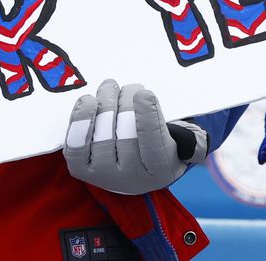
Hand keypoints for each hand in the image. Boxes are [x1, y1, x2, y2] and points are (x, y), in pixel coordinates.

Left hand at [63, 79, 206, 195]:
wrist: (133, 168)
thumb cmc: (157, 143)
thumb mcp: (180, 142)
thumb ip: (190, 140)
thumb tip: (190, 142)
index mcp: (160, 169)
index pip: (153, 142)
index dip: (147, 115)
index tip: (145, 92)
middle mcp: (131, 179)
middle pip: (125, 133)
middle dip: (126, 101)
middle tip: (130, 87)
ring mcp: (104, 176)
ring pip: (101, 133)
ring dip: (105, 101)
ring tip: (111, 86)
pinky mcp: (81, 169)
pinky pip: (75, 143)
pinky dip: (80, 119)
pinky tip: (88, 101)